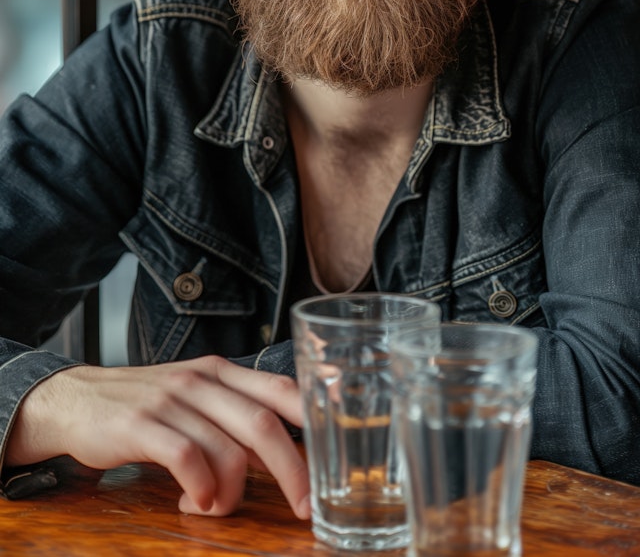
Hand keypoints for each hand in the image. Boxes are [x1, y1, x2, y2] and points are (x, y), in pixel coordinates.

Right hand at [5, 356, 309, 517]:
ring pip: (227, 449)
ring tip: (213, 507)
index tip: (335, 461)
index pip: (282, 388)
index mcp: (222, 372)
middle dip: (292, 471)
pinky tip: (191, 502)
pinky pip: (187, 459)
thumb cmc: (148, 407)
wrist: (77, 400)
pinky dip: (199, 489)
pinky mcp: (142, 424)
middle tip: (304, 508)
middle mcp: (202, 380)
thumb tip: (288, 457)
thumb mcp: (197, 400)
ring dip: (230, 493)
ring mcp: (172, 400)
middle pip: (263, 424)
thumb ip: (238, 420)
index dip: (314, 422)